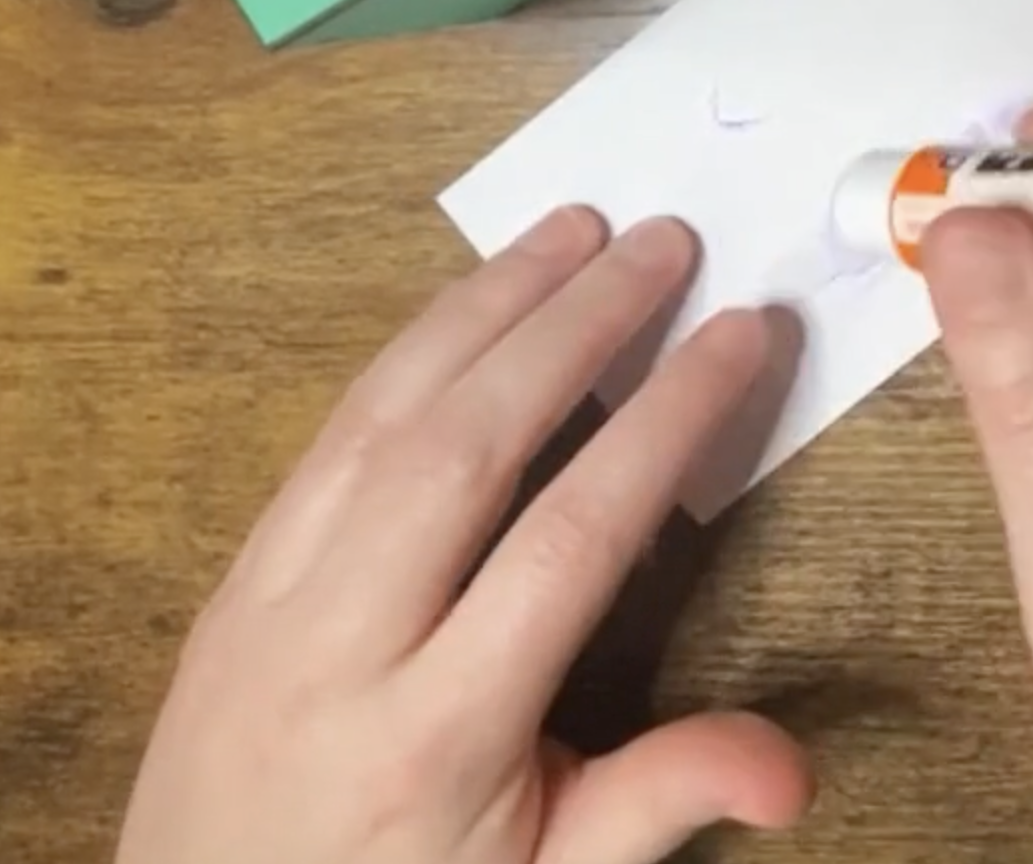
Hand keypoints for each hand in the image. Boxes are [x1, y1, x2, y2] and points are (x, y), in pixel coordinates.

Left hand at [116, 210, 812, 863]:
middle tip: (664, 241)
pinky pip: (328, 436)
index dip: (669, 420)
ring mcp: (269, 602)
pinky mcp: (234, 580)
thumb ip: (657, 803)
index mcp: (438, 734)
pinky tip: (468, 306)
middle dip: (576, 324)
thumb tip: (798, 766)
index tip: (741, 334)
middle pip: (469, 445)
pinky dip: (410, 352)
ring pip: (385, 416)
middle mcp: (342, 649)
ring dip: (487, 305)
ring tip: (573, 229)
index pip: (574, 538)